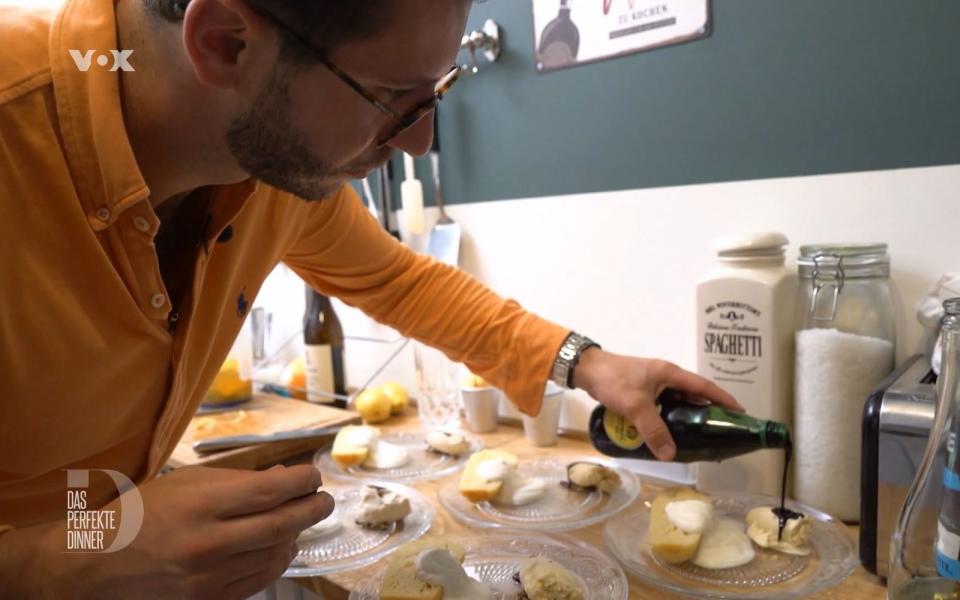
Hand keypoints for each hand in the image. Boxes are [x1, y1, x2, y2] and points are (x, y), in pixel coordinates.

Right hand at [1, 464, 333, 599]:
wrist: (93, 566)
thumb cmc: (140, 514)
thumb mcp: (185, 482)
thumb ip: (236, 481)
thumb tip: (284, 478)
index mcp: (201, 505)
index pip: (273, 492)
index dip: (303, 481)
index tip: (314, 474)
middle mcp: (209, 543)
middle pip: (283, 524)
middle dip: (313, 508)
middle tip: (324, 499)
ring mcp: (210, 577)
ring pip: (276, 554)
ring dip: (296, 534)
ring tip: (301, 520)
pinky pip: (259, 579)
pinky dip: (278, 560)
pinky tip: (281, 546)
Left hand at [572, 349, 743, 460]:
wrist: (586, 369)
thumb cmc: (614, 381)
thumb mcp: (636, 406)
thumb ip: (653, 430)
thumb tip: (670, 455)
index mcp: (670, 374)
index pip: (704, 387)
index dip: (723, 399)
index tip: (740, 412)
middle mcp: (666, 376)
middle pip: (693, 395)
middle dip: (707, 411)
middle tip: (718, 432)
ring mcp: (654, 383)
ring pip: (677, 401)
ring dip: (686, 416)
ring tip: (696, 437)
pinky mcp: (642, 390)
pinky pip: (663, 405)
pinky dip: (668, 417)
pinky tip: (667, 433)